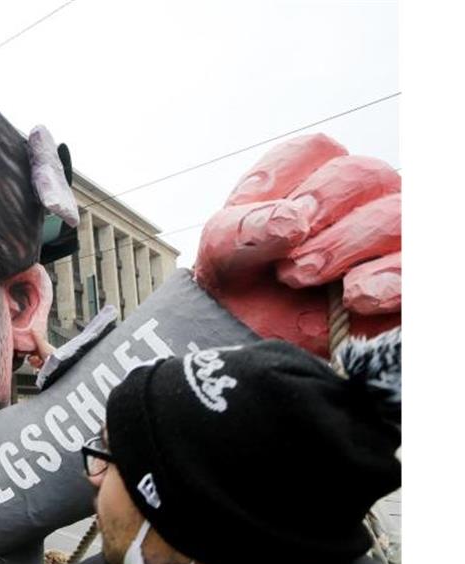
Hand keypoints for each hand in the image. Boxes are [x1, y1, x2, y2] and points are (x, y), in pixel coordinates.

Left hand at [193, 133, 399, 356]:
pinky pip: (417, 269)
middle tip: (282, 253)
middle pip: (361, 175)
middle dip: (319, 210)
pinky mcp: (406, 281)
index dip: (279, 181)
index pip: (314, 151)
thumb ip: (247, 228)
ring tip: (300, 276)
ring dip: (345, 245)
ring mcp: (391, 235)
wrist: (251, 335)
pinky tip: (356, 295)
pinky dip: (389, 280)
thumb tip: (291, 220)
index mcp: (315, 175)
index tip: (244, 216)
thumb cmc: (242, 278)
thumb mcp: (223, 250)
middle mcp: (363, 195)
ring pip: (395, 216)